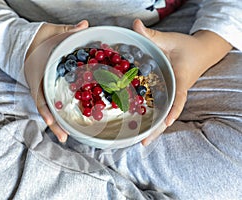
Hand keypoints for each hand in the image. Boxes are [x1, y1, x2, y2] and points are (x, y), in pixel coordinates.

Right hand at [24, 20, 88, 142]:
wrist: (28, 43)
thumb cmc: (39, 40)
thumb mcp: (51, 33)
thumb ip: (67, 31)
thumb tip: (85, 25)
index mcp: (38, 75)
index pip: (39, 95)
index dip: (45, 109)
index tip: (51, 121)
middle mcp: (40, 86)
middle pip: (47, 108)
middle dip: (55, 124)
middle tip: (64, 138)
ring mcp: (44, 89)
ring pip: (51, 109)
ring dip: (59, 123)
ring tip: (67, 136)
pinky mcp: (49, 90)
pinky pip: (55, 103)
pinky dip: (60, 114)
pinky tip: (71, 122)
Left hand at [132, 19, 231, 145]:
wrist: (201, 51)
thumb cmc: (186, 46)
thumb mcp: (170, 39)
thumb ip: (152, 35)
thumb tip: (135, 25)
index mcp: (181, 79)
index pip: (179, 97)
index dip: (173, 109)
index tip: (167, 122)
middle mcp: (177, 90)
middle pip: (168, 113)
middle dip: (157, 129)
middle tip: (143, 143)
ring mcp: (173, 94)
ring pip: (164, 113)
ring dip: (154, 127)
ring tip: (140, 141)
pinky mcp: (169, 93)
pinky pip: (162, 107)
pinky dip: (154, 116)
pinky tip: (141, 124)